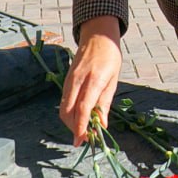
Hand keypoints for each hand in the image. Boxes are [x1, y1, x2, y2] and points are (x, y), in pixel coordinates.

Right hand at [58, 16, 121, 145]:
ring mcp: (69, 80)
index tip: (81, 141)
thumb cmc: (110, 57)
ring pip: (63, 107)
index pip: (83, 108)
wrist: (98, 36)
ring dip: (70, 122)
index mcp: (94, 80)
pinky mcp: (66, 80)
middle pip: (68, 111)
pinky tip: (79, 116)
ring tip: (83, 129)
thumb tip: (101, 126)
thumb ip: (105, 104)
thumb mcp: (113, 80)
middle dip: (73, 128)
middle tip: (84, 138)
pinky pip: (64, 100)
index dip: (81, 127)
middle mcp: (78, 80)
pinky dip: (69, 112)